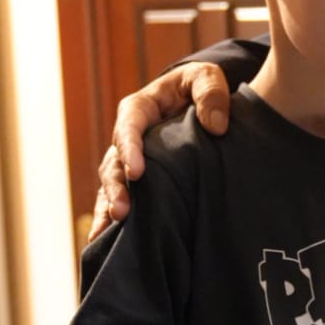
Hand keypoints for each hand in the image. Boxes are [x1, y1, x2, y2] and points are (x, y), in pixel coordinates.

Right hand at [89, 63, 231, 239]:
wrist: (199, 101)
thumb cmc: (200, 87)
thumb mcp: (207, 77)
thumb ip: (211, 94)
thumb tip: (216, 126)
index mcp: (139, 109)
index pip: (129, 128)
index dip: (130, 149)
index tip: (137, 173)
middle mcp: (128, 137)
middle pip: (113, 163)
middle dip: (115, 188)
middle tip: (123, 212)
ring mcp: (129, 160)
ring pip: (111, 186)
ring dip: (109, 209)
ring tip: (108, 237)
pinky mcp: (138, 181)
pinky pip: (121, 200)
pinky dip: (114, 221)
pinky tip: (109, 246)